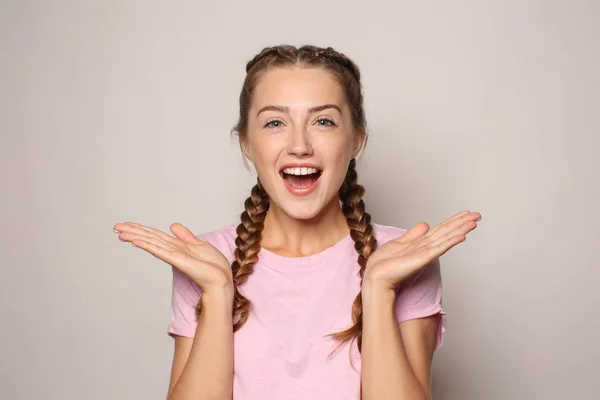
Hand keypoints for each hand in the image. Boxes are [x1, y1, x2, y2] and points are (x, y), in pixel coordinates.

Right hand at [112, 221, 233, 294]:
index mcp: (176, 246)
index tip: (126, 225)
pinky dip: (148, 245)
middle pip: (149, 237)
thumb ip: (185, 236)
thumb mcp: (199, 244)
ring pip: (151, 242)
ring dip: (135, 236)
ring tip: (119, 232)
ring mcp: (173, 255)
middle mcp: (171, 250)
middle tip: (115, 227)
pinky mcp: (177, 260)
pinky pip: (159, 251)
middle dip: (132, 232)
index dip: (141, 229)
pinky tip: (136, 241)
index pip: (155, 235)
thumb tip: (172, 225)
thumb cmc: (212, 265)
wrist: (220, 278)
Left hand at [363, 210, 480, 290]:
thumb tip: (425, 224)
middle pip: (448, 231)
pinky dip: (450, 242)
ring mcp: (426, 252)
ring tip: (474, 222)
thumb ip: (414, 234)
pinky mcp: (423, 258)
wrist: (377, 275)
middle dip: (462, 222)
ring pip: (447, 237)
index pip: (442, 228)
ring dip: (461, 229)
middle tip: (478, 215)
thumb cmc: (386, 262)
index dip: (454, 220)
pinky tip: (461, 236)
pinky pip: (439, 248)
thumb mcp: (400, 242)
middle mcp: (426, 246)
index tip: (466, 213)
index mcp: (421, 242)